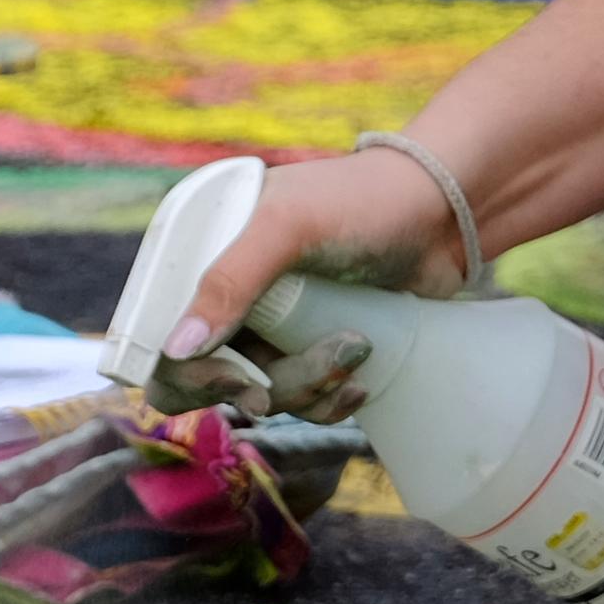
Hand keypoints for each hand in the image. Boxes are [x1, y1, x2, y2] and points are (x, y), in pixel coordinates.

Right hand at [145, 149, 472, 419]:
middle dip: (256, 387)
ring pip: (262, 394)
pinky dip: (329, 403)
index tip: (239, 382)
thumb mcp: (288, 227)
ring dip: (308, 387)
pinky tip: (360, 384)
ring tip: (357, 350)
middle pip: (207, 379)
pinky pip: (302, 402)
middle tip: (281, 386)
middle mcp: (229, 294)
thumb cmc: (363, 200)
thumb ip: (230, 280)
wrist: (445, 210)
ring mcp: (270, 326)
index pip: (159, 336)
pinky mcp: (311, 349)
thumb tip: (175, 350)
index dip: (189, 373)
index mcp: (203, 254)